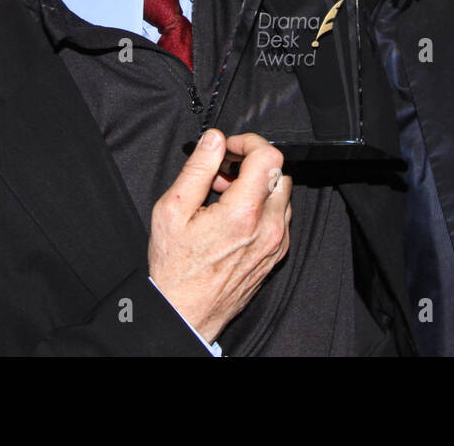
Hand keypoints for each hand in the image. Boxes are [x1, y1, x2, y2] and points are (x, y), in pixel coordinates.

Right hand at [148, 130, 291, 343]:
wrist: (185, 313)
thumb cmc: (175, 269)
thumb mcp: (173, 210)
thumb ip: (198, 169)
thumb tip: (214, 140)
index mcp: (243, 214)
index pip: (269, 157)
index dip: (249, 143)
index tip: (229, 148)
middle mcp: (267, 228)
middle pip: (279, 172)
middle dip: (251, 164)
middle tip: (221, 174)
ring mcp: (276, 243)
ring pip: (281, 194)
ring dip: (257, 185)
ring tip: (224, 196)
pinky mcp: (276, 254)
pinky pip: (280, 216)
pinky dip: (262, 206)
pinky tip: (234, 216)